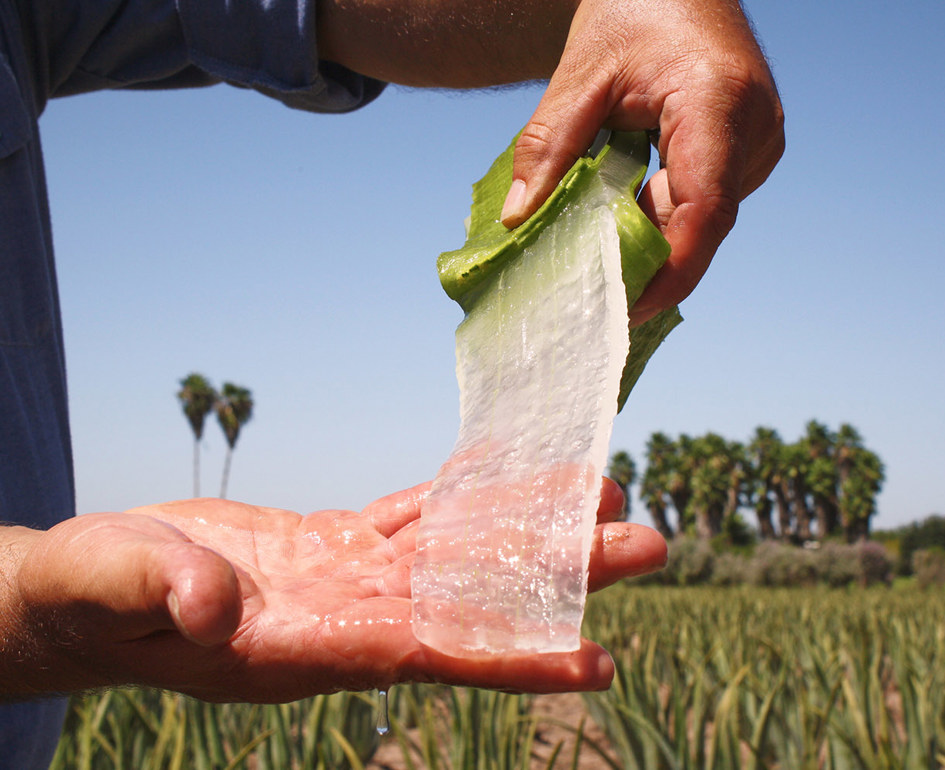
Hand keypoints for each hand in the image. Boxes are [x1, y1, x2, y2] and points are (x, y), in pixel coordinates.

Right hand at [10, 480, 664, 700]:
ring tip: (601, 496)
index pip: (427, 652)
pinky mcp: (334, 540)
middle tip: (647, 544)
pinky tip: (509, 474)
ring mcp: (345, 577)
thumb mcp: (112, 587)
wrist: (94, 588)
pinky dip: (466, 492)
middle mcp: (344, 616)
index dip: (513, 655)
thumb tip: (212, 605)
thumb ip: (161, 594)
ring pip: (455, 547)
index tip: (596, 658)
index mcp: (304, 645)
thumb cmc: (94, 596)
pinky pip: (415, 513)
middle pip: (470, 594)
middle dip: (557, 574)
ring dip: (527, 524)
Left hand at [500, 0, 784, 323]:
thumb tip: (518, 217)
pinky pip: (703, 202)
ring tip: (596, 269)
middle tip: (591, 301)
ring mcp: (756, 142)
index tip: (628, 309)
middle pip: (702, 222)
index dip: (671, 270)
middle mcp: (753, 128)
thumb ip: (549, 145)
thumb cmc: (636, 5)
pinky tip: (618, 230)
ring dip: (651, 241)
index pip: (706, 208)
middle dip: (648, 265)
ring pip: (702, 217)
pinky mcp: (746, 151)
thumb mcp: (581, 74)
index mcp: (717, 101)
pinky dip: (660, 219)